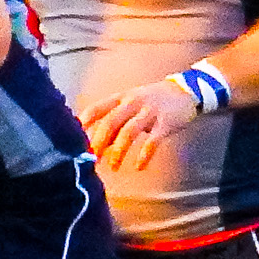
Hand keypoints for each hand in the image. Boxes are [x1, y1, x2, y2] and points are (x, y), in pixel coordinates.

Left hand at [80, 76, 199, 172]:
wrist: (187, 91)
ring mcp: (149, 112)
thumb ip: (114, 120)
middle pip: (110, 123)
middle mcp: (132, 102)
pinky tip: (139, 166)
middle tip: (92, 159)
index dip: (83, 123)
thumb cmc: (152, 101)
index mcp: (121, 98)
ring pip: (128, 132)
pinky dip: (144, 155)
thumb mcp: (131, 104)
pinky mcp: (165, 122)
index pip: (96, 109)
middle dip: (99, 142)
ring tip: (113, 167)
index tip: (72, 139)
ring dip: (118, 152)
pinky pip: (152, 141)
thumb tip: (94, 142)